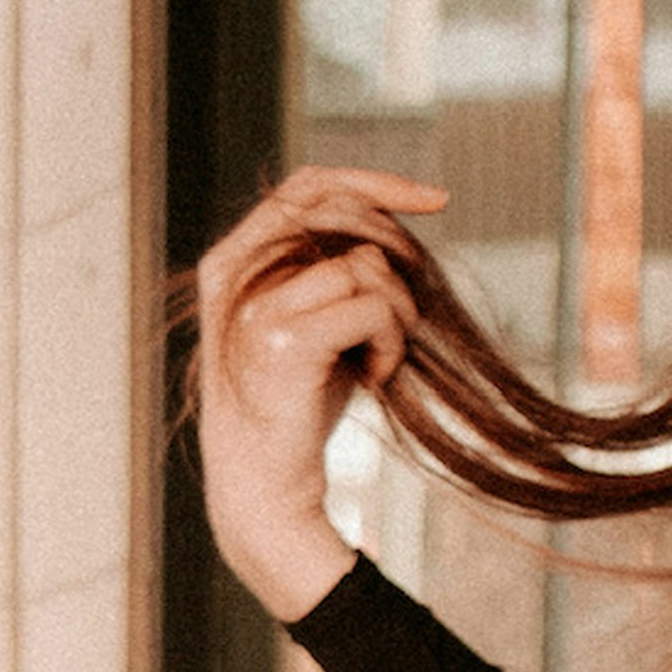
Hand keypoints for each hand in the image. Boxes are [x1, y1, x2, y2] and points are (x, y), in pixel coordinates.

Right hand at [191, 163, 449, 623]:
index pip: (309, 184)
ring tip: (381, 358)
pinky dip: (390, 342)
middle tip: (409, 312)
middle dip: (398, 254)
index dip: (376, 182)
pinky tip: (376, 377)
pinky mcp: (284, 341)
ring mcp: (254, 305)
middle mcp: (234, 271)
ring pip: (364, 264)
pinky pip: (371, 307)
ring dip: (398, 313)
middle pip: (342, 214)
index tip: (437, 200)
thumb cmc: (297, 408)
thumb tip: (396, 230)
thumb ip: (331, 271)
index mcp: (234, 258)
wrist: (265, 489)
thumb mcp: (312, 322)